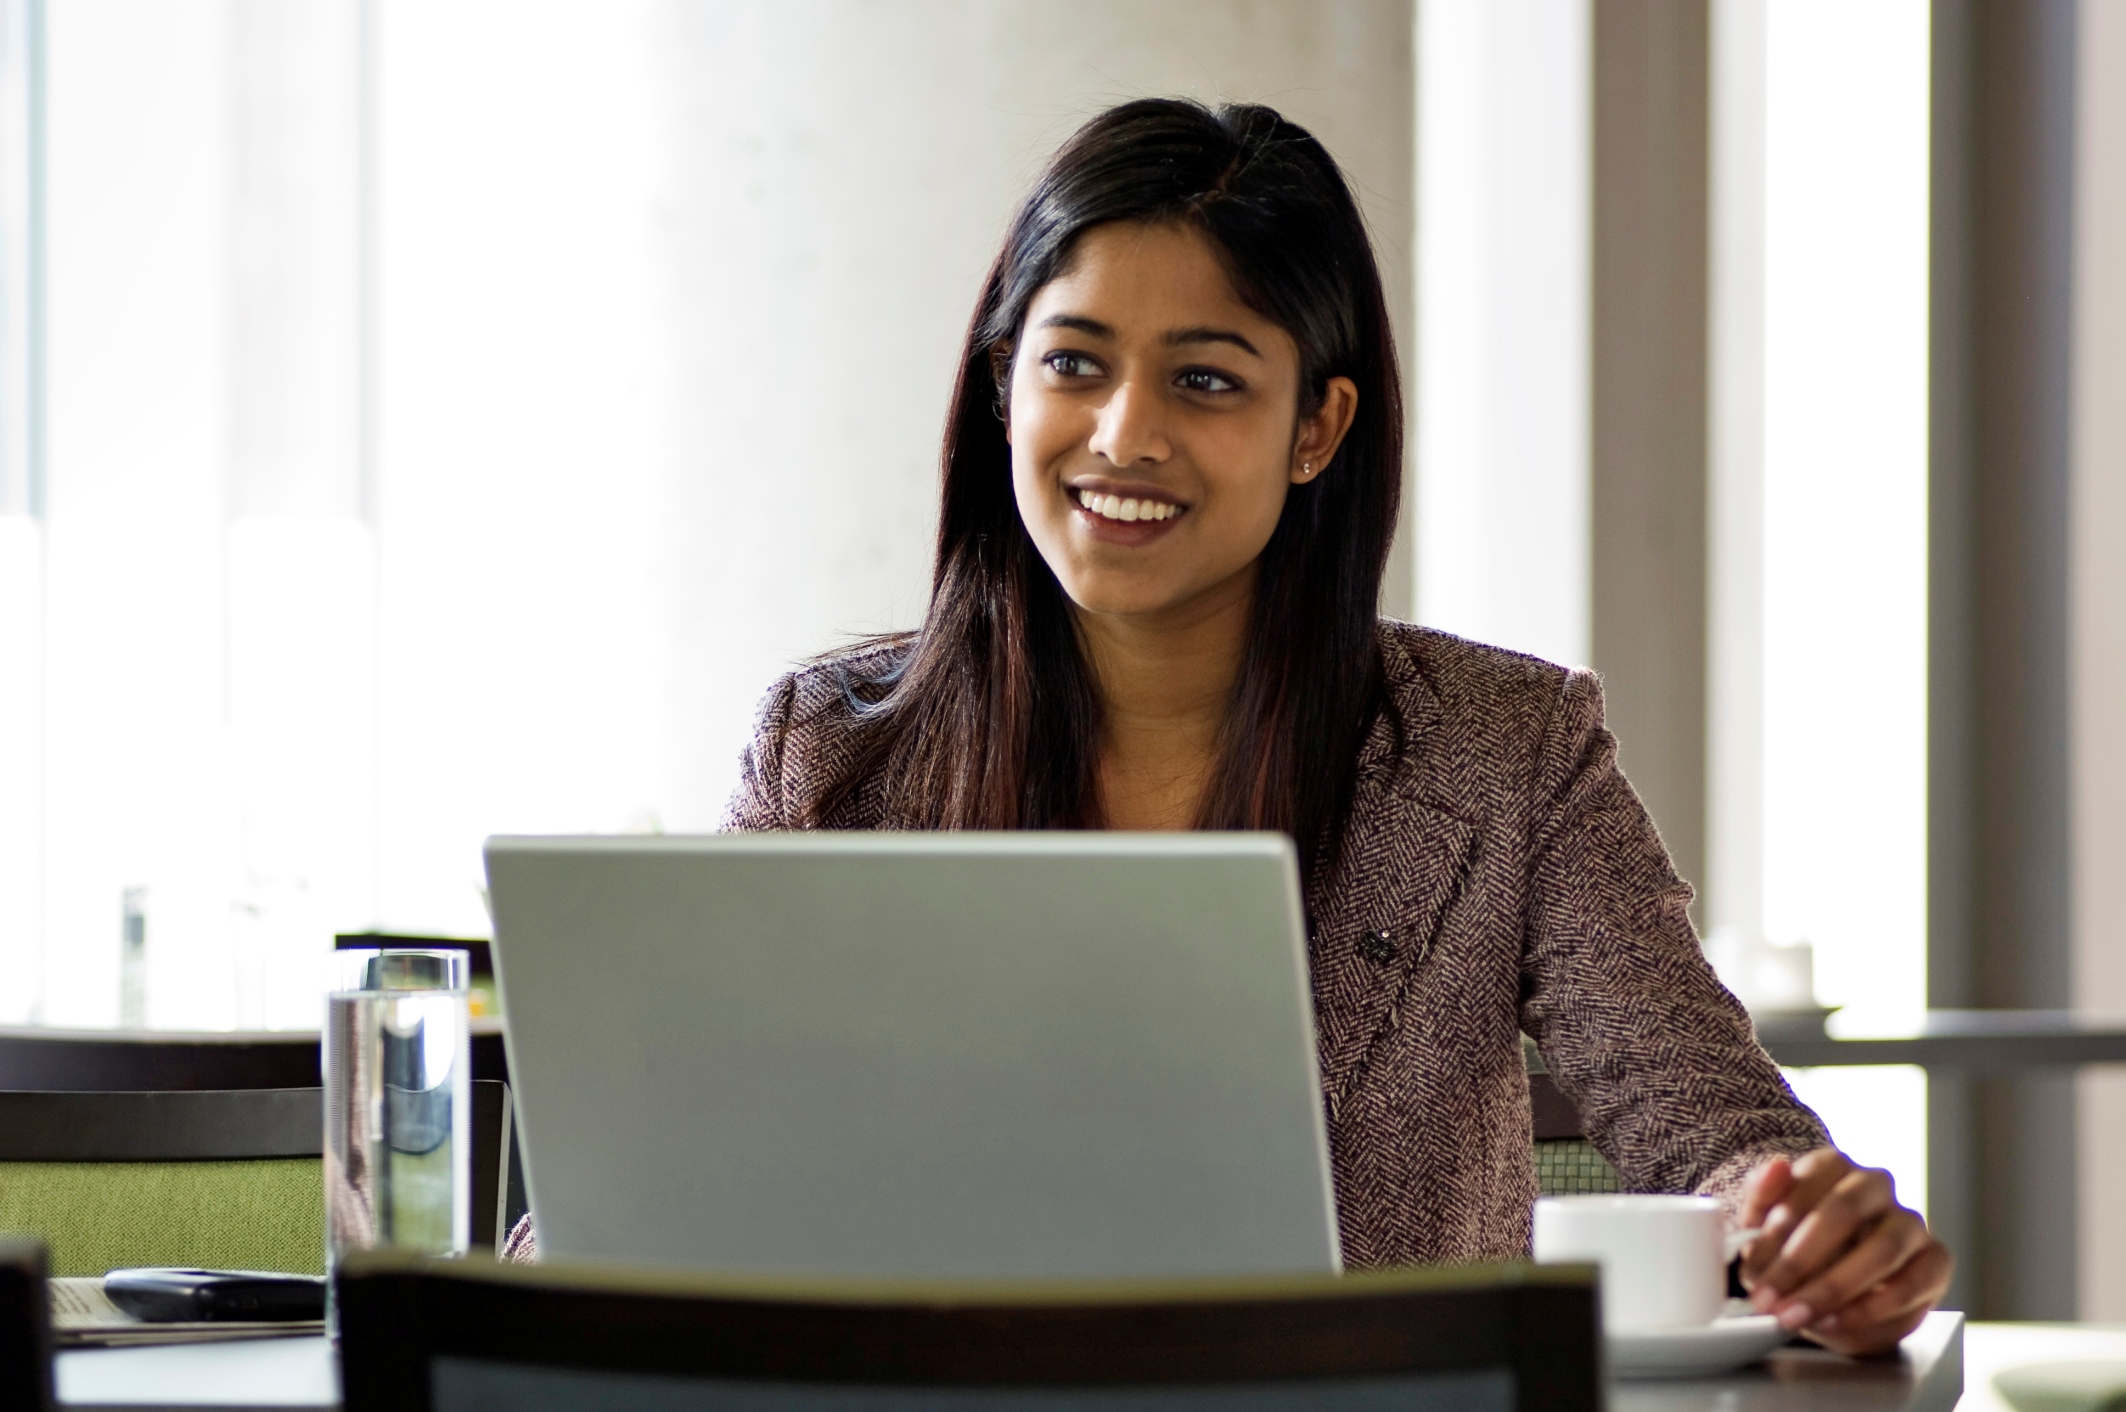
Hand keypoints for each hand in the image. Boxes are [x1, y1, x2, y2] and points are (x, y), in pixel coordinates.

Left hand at [1736, 1148, 1952, 1355]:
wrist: (1832, 1281)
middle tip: (1769, 1298)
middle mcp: (1876, 1186)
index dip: (1776, 1228)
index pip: (1808, 1181)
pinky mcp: (1935, 1260)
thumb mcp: (1763, 1222)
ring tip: (1797, 1315)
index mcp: (1833, 1166)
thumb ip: (1762, 1195)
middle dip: (1800, 1261)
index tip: (1752, 1269)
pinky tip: (1835, 1321)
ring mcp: (1910, 1221)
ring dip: (1834, 1288)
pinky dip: (1869, 1308)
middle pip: (1844, 1211)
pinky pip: (1911, 1284)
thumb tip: (1777, 1165)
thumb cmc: (1794, 1244)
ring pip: (1882, 1249)